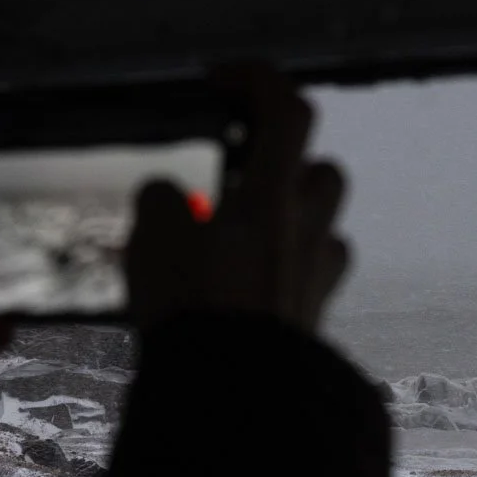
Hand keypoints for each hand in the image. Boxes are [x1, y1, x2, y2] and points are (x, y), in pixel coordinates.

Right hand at [125, 62, 348, 334]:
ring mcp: (318, 277)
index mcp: (275, 196)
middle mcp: (309, 231)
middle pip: (322, 171)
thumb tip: (170, 197)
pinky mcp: (314, 320)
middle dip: (286, 166)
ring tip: (240, 240)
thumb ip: (162, 201)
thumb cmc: (197, 309)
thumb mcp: (153, 238)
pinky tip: (249, 289)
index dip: (259, 80)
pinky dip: (286, 273)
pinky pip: (311, 280)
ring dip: (290, 222)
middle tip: (239, 182)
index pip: (288, 110)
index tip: (224, 81)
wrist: (234, 395)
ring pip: (323, 228)